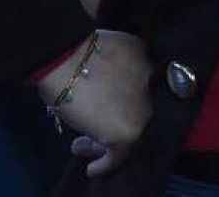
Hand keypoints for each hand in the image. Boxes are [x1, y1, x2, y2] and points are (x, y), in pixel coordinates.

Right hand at [37, 29, 151, 177]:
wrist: (67, 59)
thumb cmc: (78, 50)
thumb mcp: (110, 51)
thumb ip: (119, 64)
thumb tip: (108, 81)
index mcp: (147, 60)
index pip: (139, 87)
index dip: (123, 100)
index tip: (107, 105)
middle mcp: (151, 86)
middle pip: (135, 110)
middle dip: (114, 118)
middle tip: (94, 127)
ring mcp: (142, 110)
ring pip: (128, 132)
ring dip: (104, 141)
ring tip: (82, 146)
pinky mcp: (128, 132)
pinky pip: (119, 154)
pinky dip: (105, 162)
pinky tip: (92, 168)